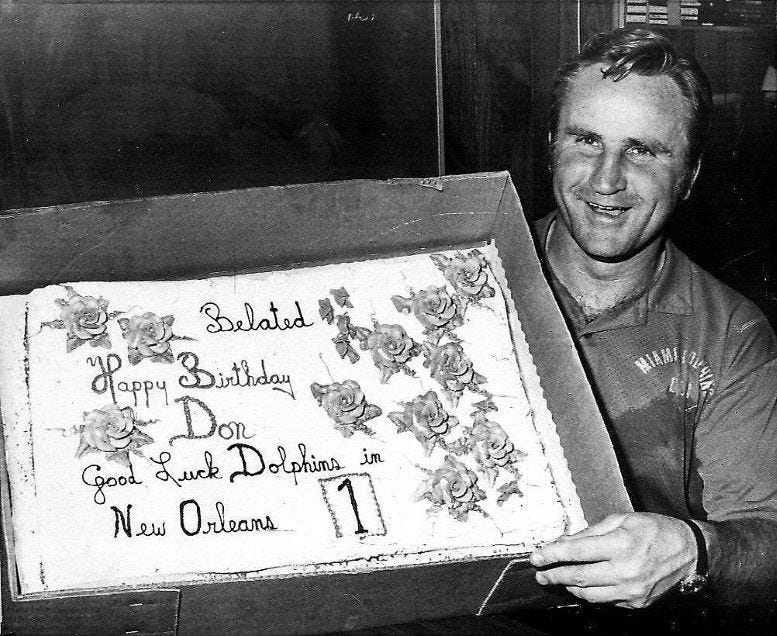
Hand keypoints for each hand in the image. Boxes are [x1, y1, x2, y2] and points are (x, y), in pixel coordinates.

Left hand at [530, 512, 697, 607]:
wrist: (690, 553)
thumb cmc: (655, 530)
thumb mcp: (622, 520)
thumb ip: (590, 532)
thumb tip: (563, 541)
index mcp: (620, 544)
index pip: (575, 552)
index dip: (551, 555)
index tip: (536, 557)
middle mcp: (625, 571)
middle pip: (577, 577)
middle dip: (553, 575)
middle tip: (540, 573)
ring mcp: (631, 590)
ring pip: (588, 594)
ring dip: (568, 587)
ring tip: (557, 579)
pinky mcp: (636, 603)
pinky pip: (605, 601)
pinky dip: (590, 593)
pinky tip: (582, 585)